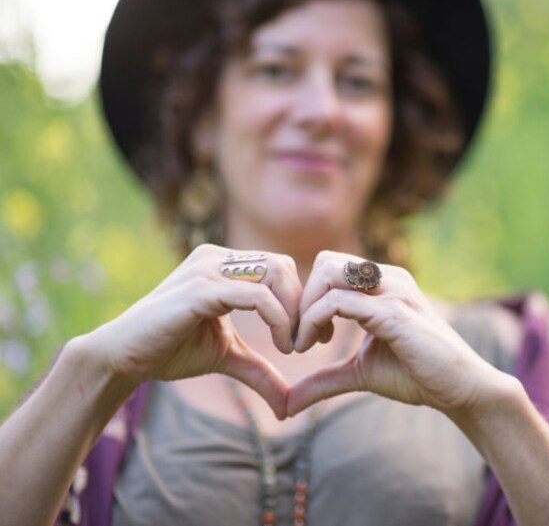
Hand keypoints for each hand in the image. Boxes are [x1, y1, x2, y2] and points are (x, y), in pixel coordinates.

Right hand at [78, 244, 302, 418]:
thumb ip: (259, 370)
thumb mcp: (227, 357)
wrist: (122, 357)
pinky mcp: (201, 290)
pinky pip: (257, 296)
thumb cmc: (169, 350)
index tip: (312, 338)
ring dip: (294, 312)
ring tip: (292, 346)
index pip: (281, 268)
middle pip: (284, 266)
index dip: (301, 300)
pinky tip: (282, 346)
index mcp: (223, 264)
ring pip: (276, 273)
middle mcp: (217, 258)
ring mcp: (208, 269)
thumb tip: (289, 405)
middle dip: (303, 304)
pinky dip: (279, 319)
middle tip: (308, 342)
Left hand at [287, 250, 501, 416]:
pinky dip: (314, 322)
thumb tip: (288, 404)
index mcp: (382, 284)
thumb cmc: (415, 375)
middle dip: (302, 298)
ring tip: (303, 345)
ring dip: (305, 309)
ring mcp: (392, 292)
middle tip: (299, 338)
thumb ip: (325, 379)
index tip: (304, 337)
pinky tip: (312, 348)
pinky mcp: (393, 313)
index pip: (329, 268)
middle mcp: (388, 278)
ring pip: (329, 273)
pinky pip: (338, 302)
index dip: (308, 298)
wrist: (459, 389)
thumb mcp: (360, 374)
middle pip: (325, 262)